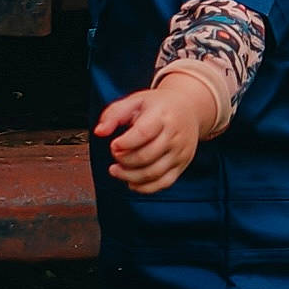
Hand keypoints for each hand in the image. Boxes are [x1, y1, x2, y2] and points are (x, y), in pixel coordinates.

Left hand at [93, 74, 215, 192]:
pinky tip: (131, 181)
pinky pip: (163, 183)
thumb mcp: (135, 101)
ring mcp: (180, 152)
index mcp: (162, 116)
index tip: (114, 144)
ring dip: (129, 176)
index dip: (125, 143)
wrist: (189, 109)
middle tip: (115, 154)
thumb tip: (99, 132)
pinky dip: (144, 187)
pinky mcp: (182, 165)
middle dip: (123, 160)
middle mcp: (175, 135)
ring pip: (153, 173)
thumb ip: (114, 114)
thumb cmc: (158, 105)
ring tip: (115, 170)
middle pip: (146, 156)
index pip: (144, 133)